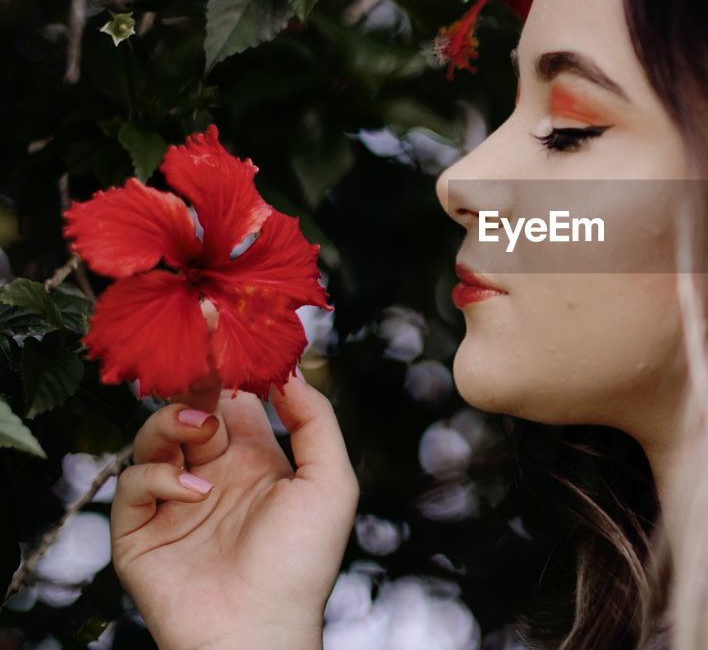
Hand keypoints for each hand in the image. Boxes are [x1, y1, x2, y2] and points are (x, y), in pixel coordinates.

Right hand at [110, 371, 358, 649]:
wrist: (260, 629)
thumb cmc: (303, 562)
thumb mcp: (330, 482)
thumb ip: (314, 421)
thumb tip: (289, 369)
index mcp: (255, 459)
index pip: (234, 399)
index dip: (229, 368)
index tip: (226, 330)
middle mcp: (212, 474)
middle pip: (190, 408)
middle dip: (193, 382)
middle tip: (199, 359)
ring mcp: (173, 501)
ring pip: (154, 436)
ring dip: (173, 422)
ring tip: (201, 431)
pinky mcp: (139, 530)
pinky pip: (132, 483)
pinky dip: (160, 479)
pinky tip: (196, 494)